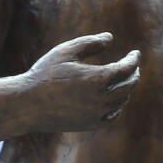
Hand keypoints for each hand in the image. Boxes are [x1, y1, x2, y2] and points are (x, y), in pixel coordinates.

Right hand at [23, 32, 142, 126]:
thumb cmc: (45, 74)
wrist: (27, 104)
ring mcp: (96, 114)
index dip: (133, 60)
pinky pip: (112, 116)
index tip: (135, 54)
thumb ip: (90, 43)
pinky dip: (117, 106)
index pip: (127, 68)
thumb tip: (110, 38)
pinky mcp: (89, 124)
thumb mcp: (66, 51)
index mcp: (98, 79)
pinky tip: (114, 100)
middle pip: (129, 86)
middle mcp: (101, 98)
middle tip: (134, 66)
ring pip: (121, 101)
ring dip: (126, 89)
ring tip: (124, 80)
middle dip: (134, 74)